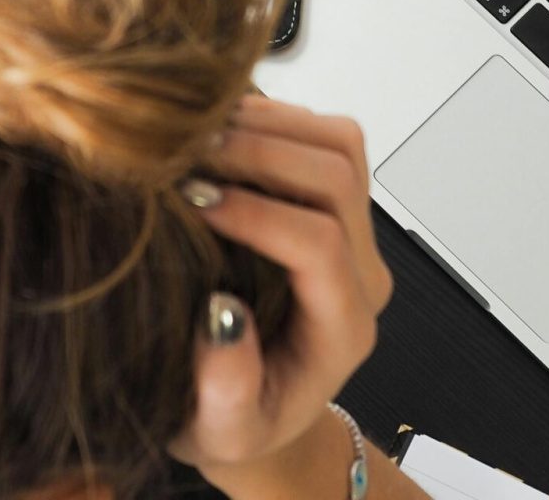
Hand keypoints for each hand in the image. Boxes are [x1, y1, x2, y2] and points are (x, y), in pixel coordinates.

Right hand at [169, 95, 392, 479]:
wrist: (259, 405)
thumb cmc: (239, 419)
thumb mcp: (221, 430)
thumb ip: (227, 389)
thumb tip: (222, 315)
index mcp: (342, 328)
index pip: (319, 246)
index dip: (257, 214)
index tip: (192, 201)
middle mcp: (360, 272)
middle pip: (338, 179)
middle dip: (260, 153)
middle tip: (187, 154)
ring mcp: (354, 232)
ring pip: (340, 144)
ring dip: (270, 125)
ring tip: (198, 133)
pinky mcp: (335, 204)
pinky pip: (324, 137)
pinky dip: (273, 118)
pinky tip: (217, 130)